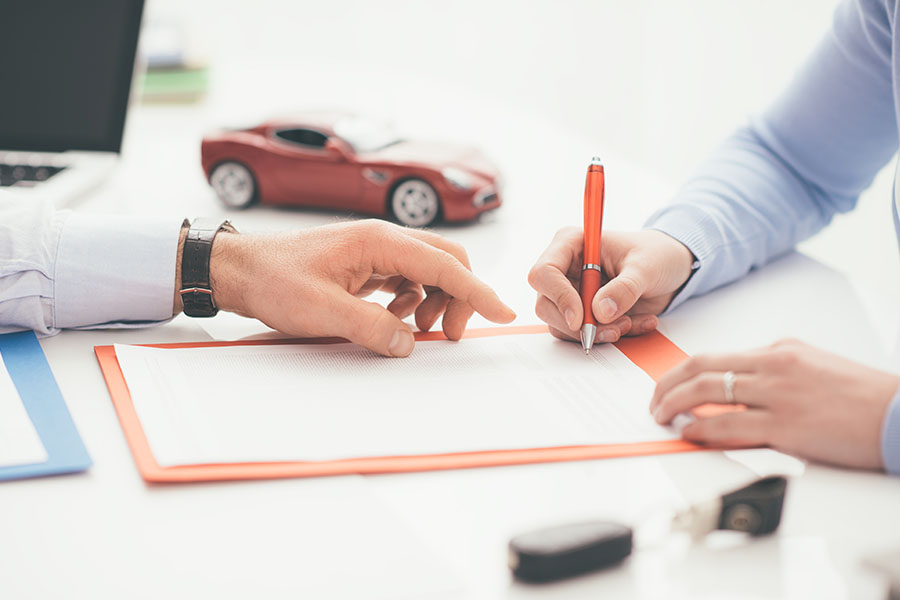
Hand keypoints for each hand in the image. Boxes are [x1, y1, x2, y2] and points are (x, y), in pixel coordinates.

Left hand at [201, 220, 515, 356]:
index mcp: (379, 241)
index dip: (478, 292)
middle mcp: (383, 239)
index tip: (503, 313)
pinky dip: (413, 300)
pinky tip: (395, 318)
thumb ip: (371, 327)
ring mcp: (375, 250)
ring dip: (434, 301)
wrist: (239, 269)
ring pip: (428, 272)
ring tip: (416, 330)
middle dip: (458, 298)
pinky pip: (407, 279)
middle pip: (446, 263)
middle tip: (447, 336)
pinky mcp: (366, 263)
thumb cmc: (274, 280)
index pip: (445, 265)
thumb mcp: (322, 311)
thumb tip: (409, 343)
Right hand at [527, 227, 694, 343]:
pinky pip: (582, 334)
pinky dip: (608, 336)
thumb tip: (600, 312)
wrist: (671, 268)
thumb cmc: (657, 254)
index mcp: (571, 244)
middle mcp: (565, 269)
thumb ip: (624, 288)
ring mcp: (571, 293)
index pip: (544, 272)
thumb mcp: (647, 267)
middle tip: (614, 328)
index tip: (581, 318)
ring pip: (561, 324)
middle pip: (546, 304)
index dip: (559, 297)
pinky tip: (635, 323)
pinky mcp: (582, 313)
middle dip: (579, 324)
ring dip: (596, 333)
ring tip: (630, 323)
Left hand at [650, 339, 899, 469]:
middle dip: (667, 384)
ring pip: (707, 392)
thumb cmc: (862, 396)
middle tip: (654, 401)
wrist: (898, 415)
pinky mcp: (785, 426)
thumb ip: (776, 367)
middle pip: (701, 368)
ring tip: (662, 416)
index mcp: (780, 350)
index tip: (667, 384)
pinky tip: (688, 432)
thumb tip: (742, 378)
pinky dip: (701, 428)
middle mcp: (774, 366)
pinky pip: (728, 425)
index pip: (715, 357)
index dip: (682, 372)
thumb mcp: (814, 364)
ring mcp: (777, 395)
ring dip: (674, 404)